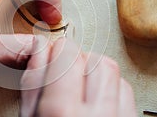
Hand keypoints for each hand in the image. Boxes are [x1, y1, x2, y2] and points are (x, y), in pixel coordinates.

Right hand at [21, 38, 136, 116]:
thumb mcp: (29, 116)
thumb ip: (33, 80)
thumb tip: (40, 47)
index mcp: (62, 112)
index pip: (69, 54)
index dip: (59, 50)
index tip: (56, 54)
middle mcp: (97, 116)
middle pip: (98, 61)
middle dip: (80, 60)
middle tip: (67, 74)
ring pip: (115, 73)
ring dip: (96, 73)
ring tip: (80, 89)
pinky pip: (127, 92)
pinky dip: (110, 88)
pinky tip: (95, 100)